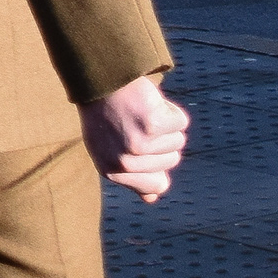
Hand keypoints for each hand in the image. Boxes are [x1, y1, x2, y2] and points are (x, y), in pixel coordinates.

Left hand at [79, 74, 189, 202]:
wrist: (98, 78)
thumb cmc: (104, 115)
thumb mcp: (108, 149)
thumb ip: (131, 175)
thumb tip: (151, 199)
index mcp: (111, 171)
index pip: (158, 186)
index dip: (158, 165)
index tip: (143, 146)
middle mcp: (124, 162)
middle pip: (172, 160)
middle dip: (160, 140)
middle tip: (134, 123)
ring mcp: (139, 145)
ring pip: (177, 141)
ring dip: (164, 124)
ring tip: (138, 112)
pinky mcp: (153, 125)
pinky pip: (180, 123)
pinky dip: (169, 110)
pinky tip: (147, 102)